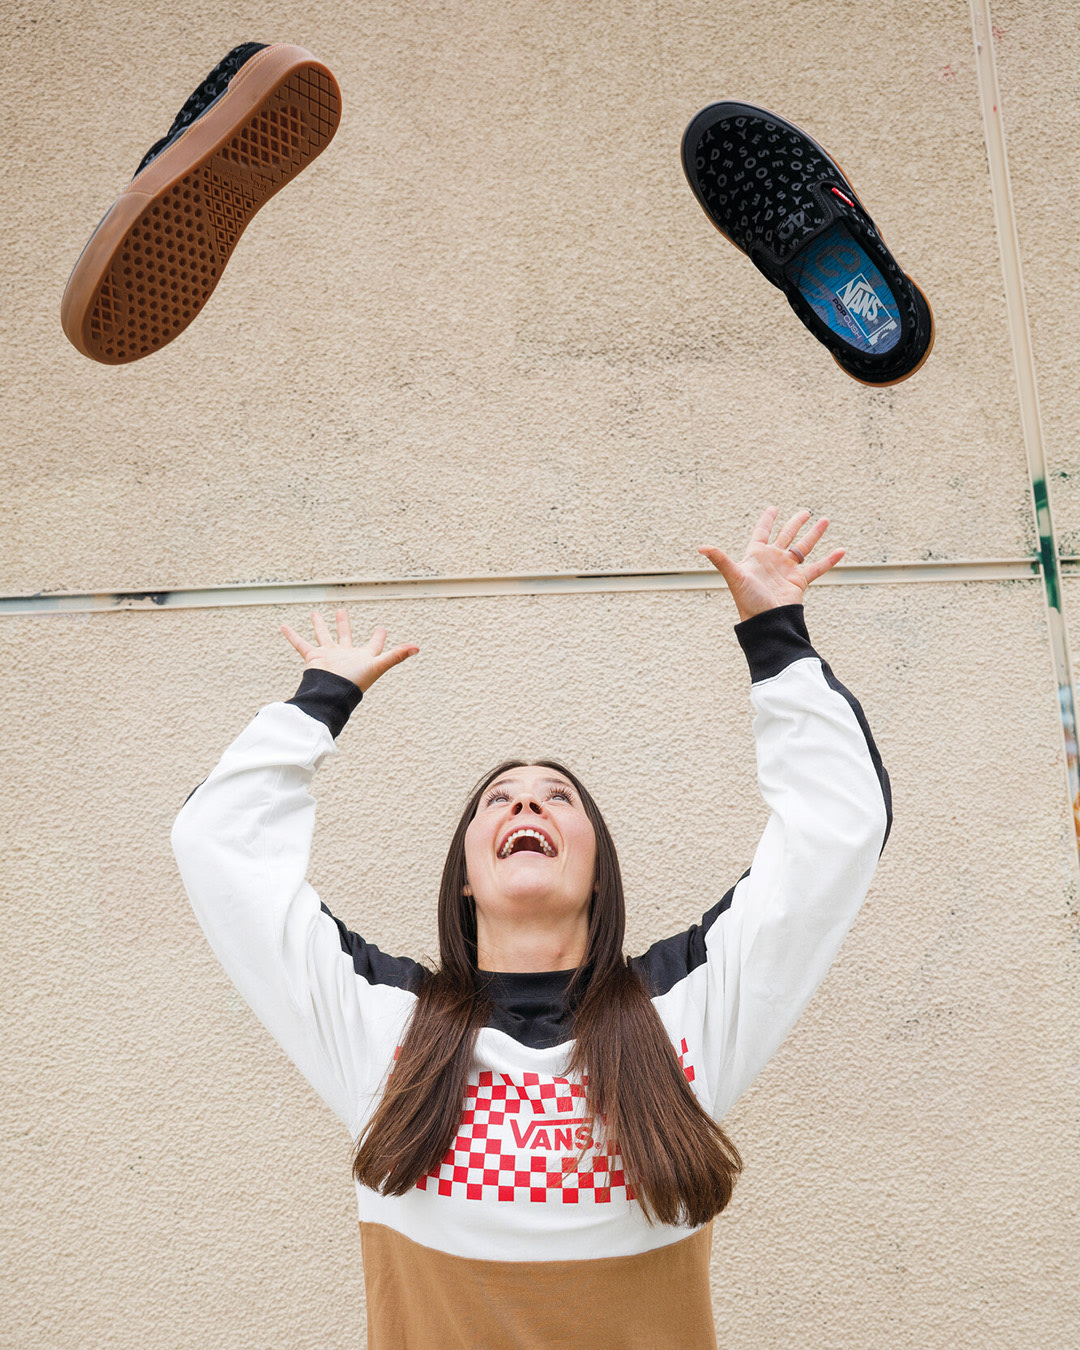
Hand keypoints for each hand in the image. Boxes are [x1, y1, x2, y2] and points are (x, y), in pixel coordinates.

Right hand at [281, 609, 418, 692]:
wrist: (332, 694)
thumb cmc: (355, 683)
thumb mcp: (378, 665)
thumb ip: (396, 656)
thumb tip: (418, 647)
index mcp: (363, 657)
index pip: (373, 645)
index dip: (378, 637)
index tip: (381, 628)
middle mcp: (346, 656)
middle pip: (344, 636)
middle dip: (344, 624)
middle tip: (342, 610)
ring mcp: (329, 656)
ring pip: (323, 636)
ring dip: (319, 625)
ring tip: (315, 612)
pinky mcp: (315, 657)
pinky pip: (301, 644)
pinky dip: (292, 636)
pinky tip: (284, 626)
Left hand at [698, 505, 843, 622]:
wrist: (765, 620)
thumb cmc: (747, 599)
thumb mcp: (734, 575)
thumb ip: (720, 559)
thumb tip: (701, 547)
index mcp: (756, 555)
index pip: (762, 532)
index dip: (767, 520)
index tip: (774, 507)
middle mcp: (773, 560)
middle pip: (786, 535)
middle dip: (795, 523)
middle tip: (805, 512)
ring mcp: (787, 569)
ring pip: (803, 547)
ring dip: (814, 534)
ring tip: (825, 520)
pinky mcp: (799, 580)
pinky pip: (817, 567)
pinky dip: (830, 560)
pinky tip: (842, 550)